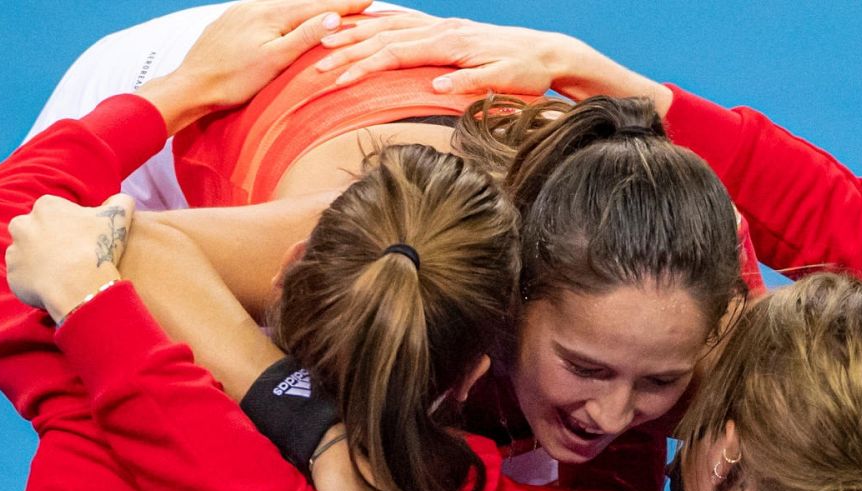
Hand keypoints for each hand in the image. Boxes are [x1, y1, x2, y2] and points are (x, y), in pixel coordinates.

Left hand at [6, 193, 132, 322]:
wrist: (80, 286)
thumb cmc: (97, 249)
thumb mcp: (118, 218)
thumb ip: (121, 202)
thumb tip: (122, 200)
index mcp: (45, 206)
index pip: (55, 213)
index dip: (70, 227)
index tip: (83, 241)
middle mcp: (22, 224)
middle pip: (35, 231)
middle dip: (48, 241)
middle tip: (71, 257)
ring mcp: (15, 250)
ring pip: (27, 254)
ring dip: (41, 261)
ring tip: (63, 274)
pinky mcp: (12, 274)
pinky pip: (23, 277)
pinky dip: (35, 282)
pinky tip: (54, 287)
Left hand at [140, 0, 369, 129]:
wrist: (192, 86)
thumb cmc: (234, 80)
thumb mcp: (275, 61)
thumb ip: (304, 37)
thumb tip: (332, 17)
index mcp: (271, 14)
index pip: (317, 6)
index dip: (344, 5)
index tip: (368, 1)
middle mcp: (256, 6)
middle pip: (301, 3)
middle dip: (328, 4)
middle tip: (354, 4)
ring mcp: (240, 12)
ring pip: (283, 6)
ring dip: (306, 9)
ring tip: (326, 11)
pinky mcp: (229, 22)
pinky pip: (265, 12)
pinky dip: (284, 15)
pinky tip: (287, 20)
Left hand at [312, 12, 669, 110]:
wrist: (551, 56)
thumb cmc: (498, 61)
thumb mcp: (452, 55)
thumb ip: (420, 55)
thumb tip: (384, 59)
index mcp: (433, 31)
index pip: (382, 29)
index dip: (347, 37)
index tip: (311, 50)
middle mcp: (446, 33)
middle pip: (389, 38)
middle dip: (349, 51)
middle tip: (314, 67)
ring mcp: (470, 49)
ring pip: (420, 51)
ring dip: (382, 61)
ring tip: (349, 77)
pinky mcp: (498, 67)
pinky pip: (475, 76)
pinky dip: (457, 81)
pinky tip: (437, 89)